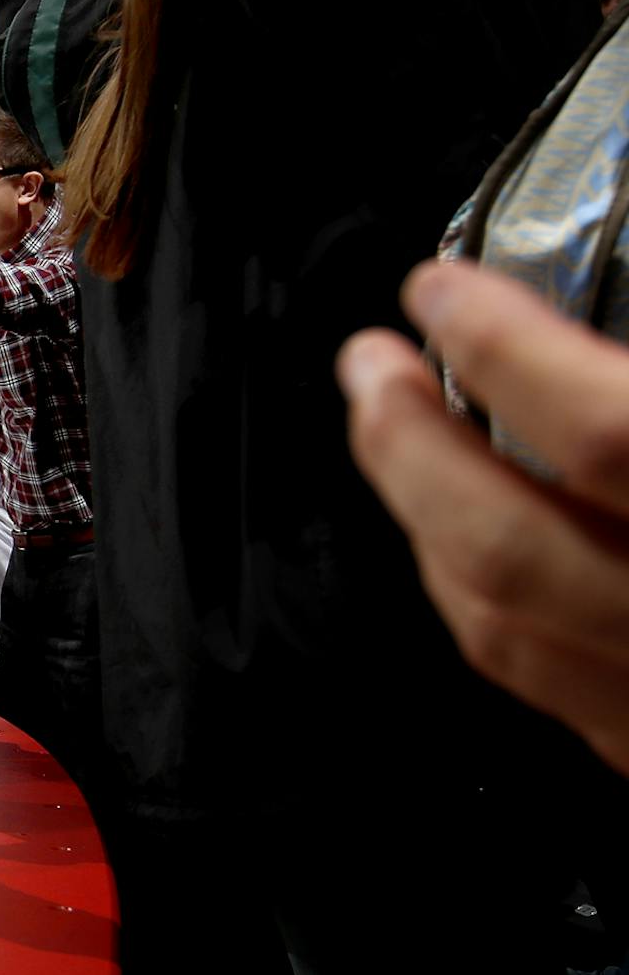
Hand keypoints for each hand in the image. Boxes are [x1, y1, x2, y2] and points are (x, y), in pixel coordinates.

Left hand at [340, 260, 628, 774]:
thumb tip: (575, 326)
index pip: (603, 432)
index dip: (503, 348)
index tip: (443, 292)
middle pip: (503, 544)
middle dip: (407, 446)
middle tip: (371, 367)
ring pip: (500, 627)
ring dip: (424, 522)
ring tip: (398, 437)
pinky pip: (539, 682)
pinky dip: (479, 599)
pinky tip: (459, 544)